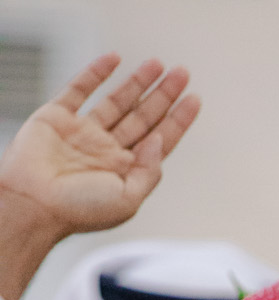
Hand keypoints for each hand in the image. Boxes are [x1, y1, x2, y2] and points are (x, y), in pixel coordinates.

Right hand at [0, 55, 199, 299]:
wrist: (34, 203)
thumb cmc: (79, 210)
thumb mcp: (128, 200)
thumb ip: (149, 172)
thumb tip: (158, 140)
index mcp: (125, 172)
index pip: (158, 141)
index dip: (177, 120)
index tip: (194, 99)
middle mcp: (107, 151)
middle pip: (143, 117)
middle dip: (163, 95)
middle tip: (182, 74)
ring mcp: (83, 133)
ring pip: (117, 101)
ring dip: (137, 82)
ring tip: (158, 64)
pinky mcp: (58, 117)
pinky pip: (80, 89)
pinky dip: (96, 73)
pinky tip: (115, 59)